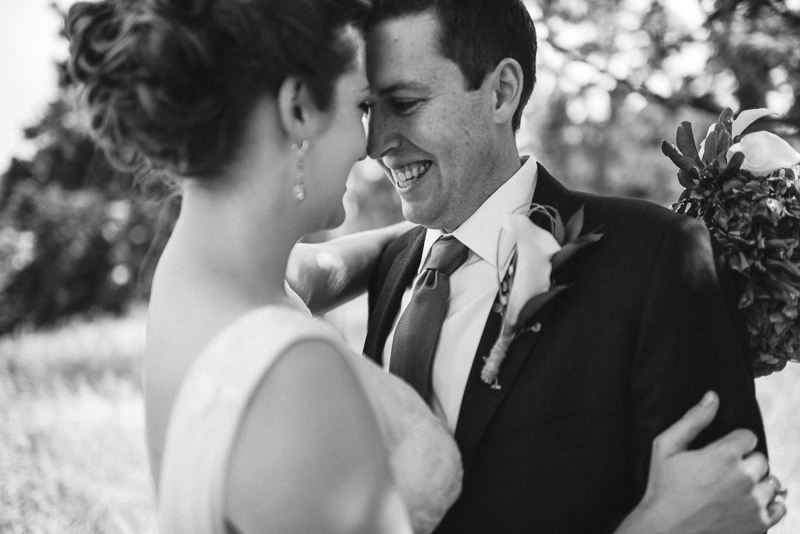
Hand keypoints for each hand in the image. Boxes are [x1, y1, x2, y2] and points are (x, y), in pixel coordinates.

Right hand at [621, 391, 785, 533]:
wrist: (666, 532)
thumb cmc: (663, 488)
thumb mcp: (666, 447)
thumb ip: (693, 420)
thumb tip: (712, 396)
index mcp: (723, 454)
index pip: (747, 437)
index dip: (733, 444)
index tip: (719, 455)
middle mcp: (744, 477)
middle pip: (761, 459)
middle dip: (745, 464)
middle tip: (722, 475)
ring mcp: (754, 503)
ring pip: (771, 483)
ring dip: (756, 485)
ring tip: (732, 492)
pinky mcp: (760, 525)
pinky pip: (779, 507)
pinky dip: (767, 505)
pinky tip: (744, 506)